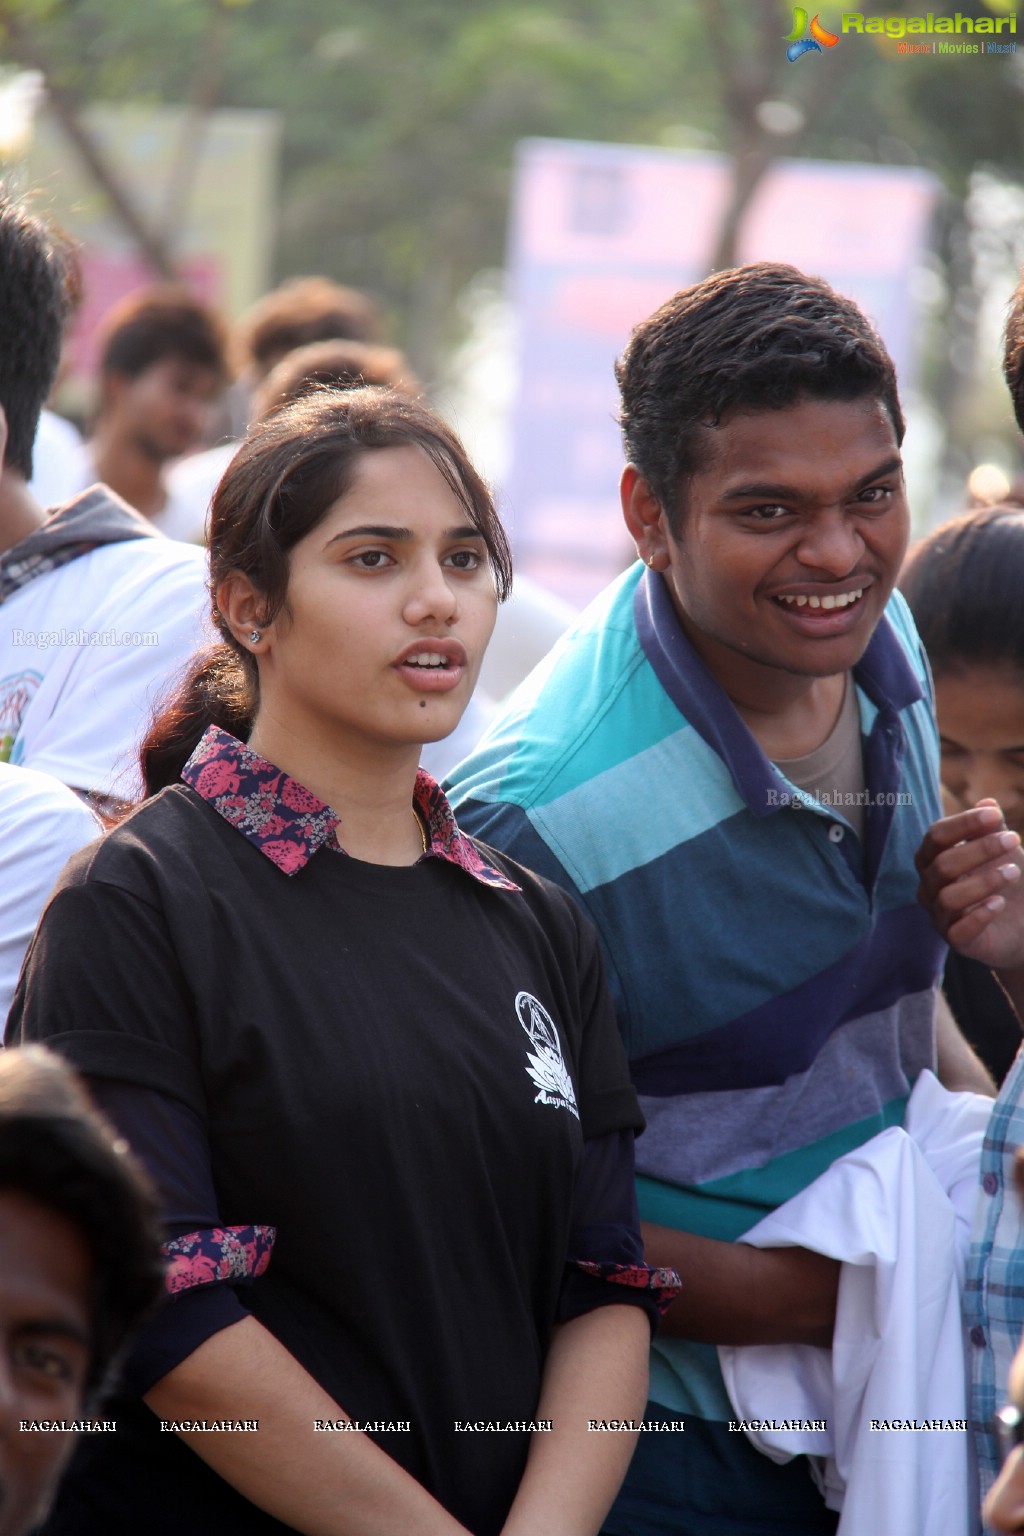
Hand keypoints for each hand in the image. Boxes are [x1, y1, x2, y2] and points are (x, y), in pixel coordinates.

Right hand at [915, 800, 1023, 967]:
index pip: (936, 836)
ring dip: (984, 881)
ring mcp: (939, 915)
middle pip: (943, 864)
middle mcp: (929, 887)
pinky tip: (1000, 903)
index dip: (963, 823)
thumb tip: (987, 803)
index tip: (994, 815)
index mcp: (933, 859)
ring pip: (948, 897)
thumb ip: (991, 828)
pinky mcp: (956, 941)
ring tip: (1014, 872)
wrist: (1022, 922)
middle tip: (1014, 840)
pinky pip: (958, 931)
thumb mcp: (1002, 850)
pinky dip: (979, 915)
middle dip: (980, 850)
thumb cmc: (1004, 879)